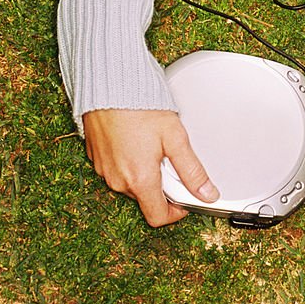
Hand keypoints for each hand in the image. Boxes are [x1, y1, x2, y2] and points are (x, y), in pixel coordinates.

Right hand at [83, 108, 218, 225]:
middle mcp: (118, 181)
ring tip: (152, 143)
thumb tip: (208, 193)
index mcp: (140, 180)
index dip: (176, 212)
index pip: (158, 217)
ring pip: (131, 184)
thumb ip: (192, 169)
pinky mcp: (96, 158)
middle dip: (161, 185)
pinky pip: (117, 170)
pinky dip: (129, 162)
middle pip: (145, 198)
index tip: (185, 198)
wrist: (108, 86)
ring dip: (144, 172)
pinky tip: (136, 139)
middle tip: (170, 158)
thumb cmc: (139, 107)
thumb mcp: (174, 136)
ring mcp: (105, 171)